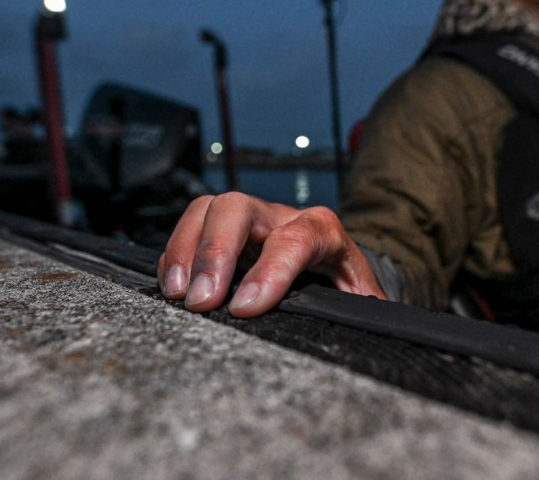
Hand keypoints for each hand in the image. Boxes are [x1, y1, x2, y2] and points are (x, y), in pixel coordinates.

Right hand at [156, 193, 385, 317]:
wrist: (339, 271)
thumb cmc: (349, 289)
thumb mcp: (365, 300)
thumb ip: (364, 312)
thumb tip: (357, 331)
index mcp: (324, 231)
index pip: (296, 239)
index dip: (270, 271)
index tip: (245, 308)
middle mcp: (284, 217)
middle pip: (240, 208)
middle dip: (216, 251)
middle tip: (201, 302)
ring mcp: (251, 220)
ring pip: (210, 208)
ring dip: (187, 249)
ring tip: (178, 295)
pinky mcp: (226, 231)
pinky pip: (192, 225)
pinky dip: (175, 254)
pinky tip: (173, 288)